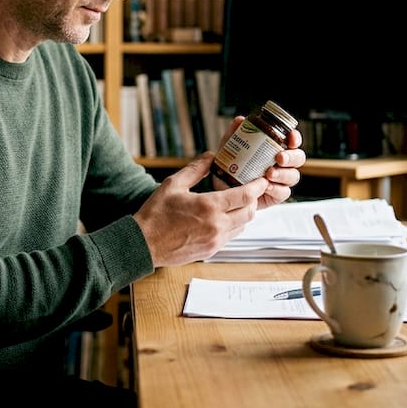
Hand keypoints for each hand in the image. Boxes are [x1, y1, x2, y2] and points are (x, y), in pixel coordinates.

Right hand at [133, 154, 267, 266]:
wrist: (144, 245)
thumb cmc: (156, 214)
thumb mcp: (173, 185)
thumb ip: (195, 169)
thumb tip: (211, 156)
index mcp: (209, 206)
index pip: (245, 196)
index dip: (257, 186)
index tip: (262, 179)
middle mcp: (217, 225)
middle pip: (250, 212)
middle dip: (253, 200)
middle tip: (249, 190)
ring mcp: (215, 241)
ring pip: (243, 226)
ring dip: (244, 213)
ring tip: (236, 203)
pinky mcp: (211, 251)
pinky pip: (231, 236)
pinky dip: (233, 225)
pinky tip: (222, 218)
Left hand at [212, 118, 306, 210]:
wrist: (222, 187)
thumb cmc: (230, 165)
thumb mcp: (230, 147)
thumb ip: (235, 133)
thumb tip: (240, 120)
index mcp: (276, 148)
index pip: (292, 140)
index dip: (295, 138)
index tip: (291, 138)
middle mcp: (283, 164)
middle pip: (299, 158)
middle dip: (291, 157)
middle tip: (279, 157)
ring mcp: (281, 180)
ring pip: (293, 176)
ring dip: (283, 174)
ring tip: (269, 173)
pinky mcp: (277, 195)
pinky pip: (284, 192)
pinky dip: (276, 189)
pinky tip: (267, 187)